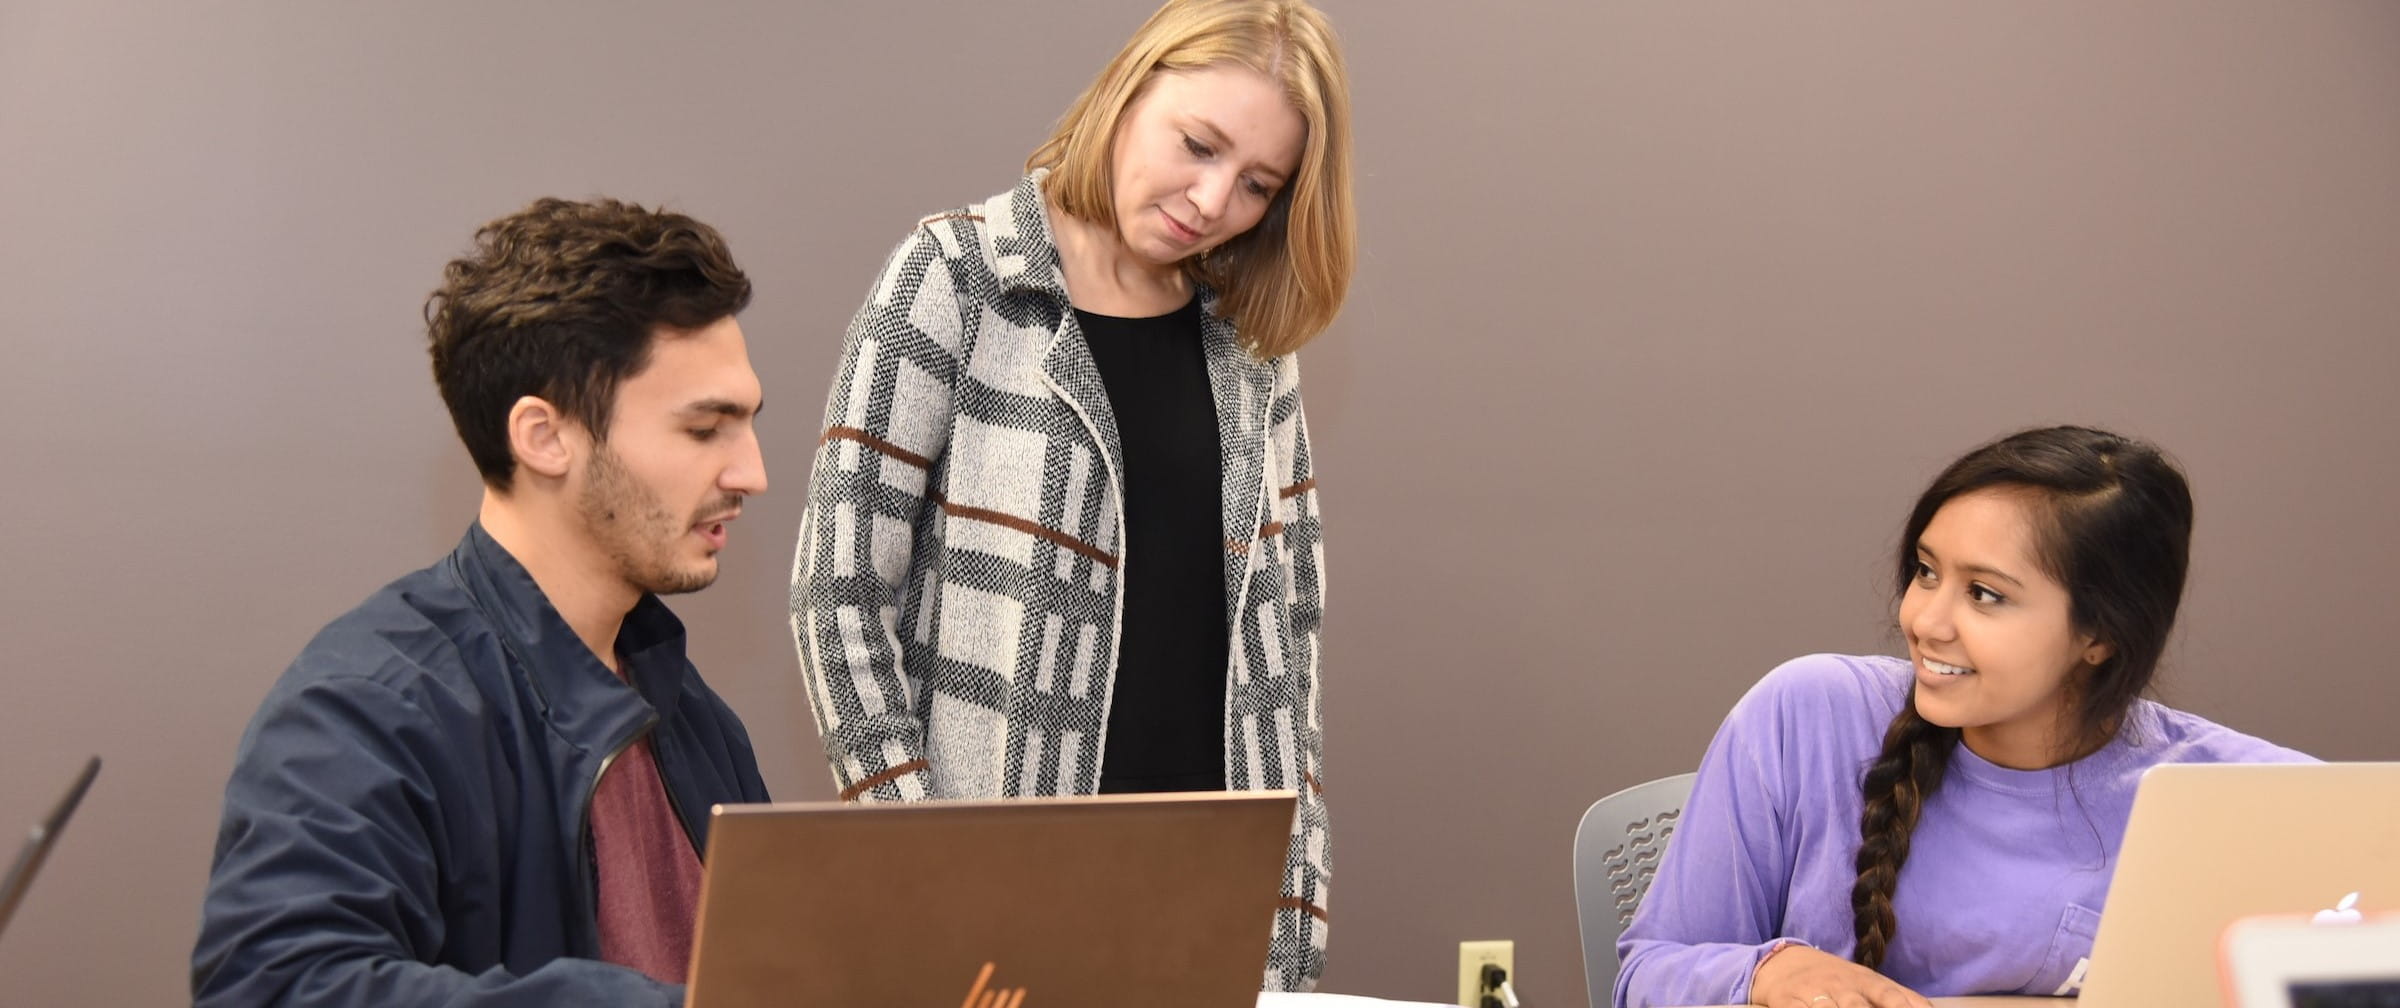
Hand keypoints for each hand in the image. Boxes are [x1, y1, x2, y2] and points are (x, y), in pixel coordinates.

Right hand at [1749, 945, 1932, 1007]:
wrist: (1784, 962)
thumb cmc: (1839, 981)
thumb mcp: (1871, 983)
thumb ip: (1905, 999)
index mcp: (1864, 981)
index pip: (1886, 994)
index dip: (1899, 1006)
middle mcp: (1839, 985)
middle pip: (1855, 1006)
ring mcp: (1811, 993)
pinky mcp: (1785, 1001)